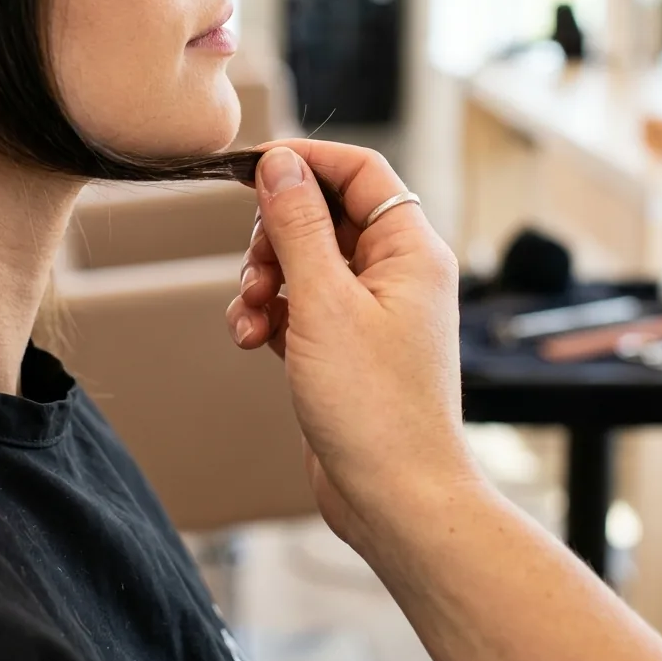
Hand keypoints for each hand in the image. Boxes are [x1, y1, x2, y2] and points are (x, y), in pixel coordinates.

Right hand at [226, 140, 476, 552]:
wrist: (395, 499)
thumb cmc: (375, 408)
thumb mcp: (323, 302)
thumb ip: (297, 224)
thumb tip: (280, 163)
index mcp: (410, 249)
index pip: (360, 171)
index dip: (307, 161)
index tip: (255, 168)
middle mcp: (398, 273)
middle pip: (325, 215)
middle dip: (276, 236)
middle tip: (256, 269)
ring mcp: (373, 311)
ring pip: (306, 262)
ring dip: (266, 279)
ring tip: (251, 315)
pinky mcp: (348, 346)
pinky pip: (302, 305)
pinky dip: (272, 314)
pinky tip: (253, 339)